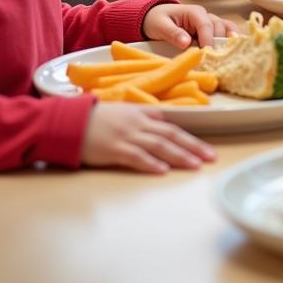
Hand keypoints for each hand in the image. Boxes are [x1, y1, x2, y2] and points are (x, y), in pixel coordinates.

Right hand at [81, 103, 215, 173]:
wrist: (71, 121)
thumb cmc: (97, 119)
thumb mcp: (125, 112)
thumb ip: (144, 117)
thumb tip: (163, 123)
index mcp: (142, 114)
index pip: (172, 127)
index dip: (191, 138)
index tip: (206, 149)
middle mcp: (139, 124)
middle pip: (172, 135)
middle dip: (194, 147)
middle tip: (211, 157)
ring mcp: (127, 136)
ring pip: (159, 145)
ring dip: (179, 155)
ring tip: (195, 165)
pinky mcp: (114, 149)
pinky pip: (135, 156)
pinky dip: (150, 163)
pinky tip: (162, 170)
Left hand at [142, 2, 236, 49]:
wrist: (156, 17)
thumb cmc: (158, 20)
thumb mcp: (160, 26)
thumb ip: (173, 33)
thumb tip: (186, 43)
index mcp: (194, 12)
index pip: (206, 25)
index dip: (208, 40)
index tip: (207, 55)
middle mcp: (206, 15)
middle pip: (219, 28)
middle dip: (218, 44)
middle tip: (215, 61)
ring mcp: (211, 22)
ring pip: (227, 29)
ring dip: (228, 42)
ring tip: (229, 56)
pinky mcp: (212, 31)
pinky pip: (227, 32)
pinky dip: (232, 40)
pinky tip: (234, 50)